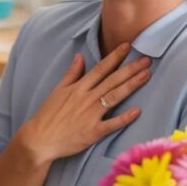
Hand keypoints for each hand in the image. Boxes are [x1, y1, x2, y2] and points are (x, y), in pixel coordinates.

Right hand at [17, 43, 150, 165]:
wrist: (39, 139)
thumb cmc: (48, 115)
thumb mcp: (57, 90)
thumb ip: (71, 73)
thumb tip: (80, 55)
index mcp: (78, 88)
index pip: (100, 68)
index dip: (115, 57)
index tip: (128, 46)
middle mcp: (87, 98)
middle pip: (112, 80)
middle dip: (130, 68)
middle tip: (147, 59)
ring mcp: (91, 115)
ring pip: (115, 97)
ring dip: (132, 85)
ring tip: (146, 75)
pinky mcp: (93, 132)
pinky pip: (112, 124)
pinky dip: (124, 117)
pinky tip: (137, 110)